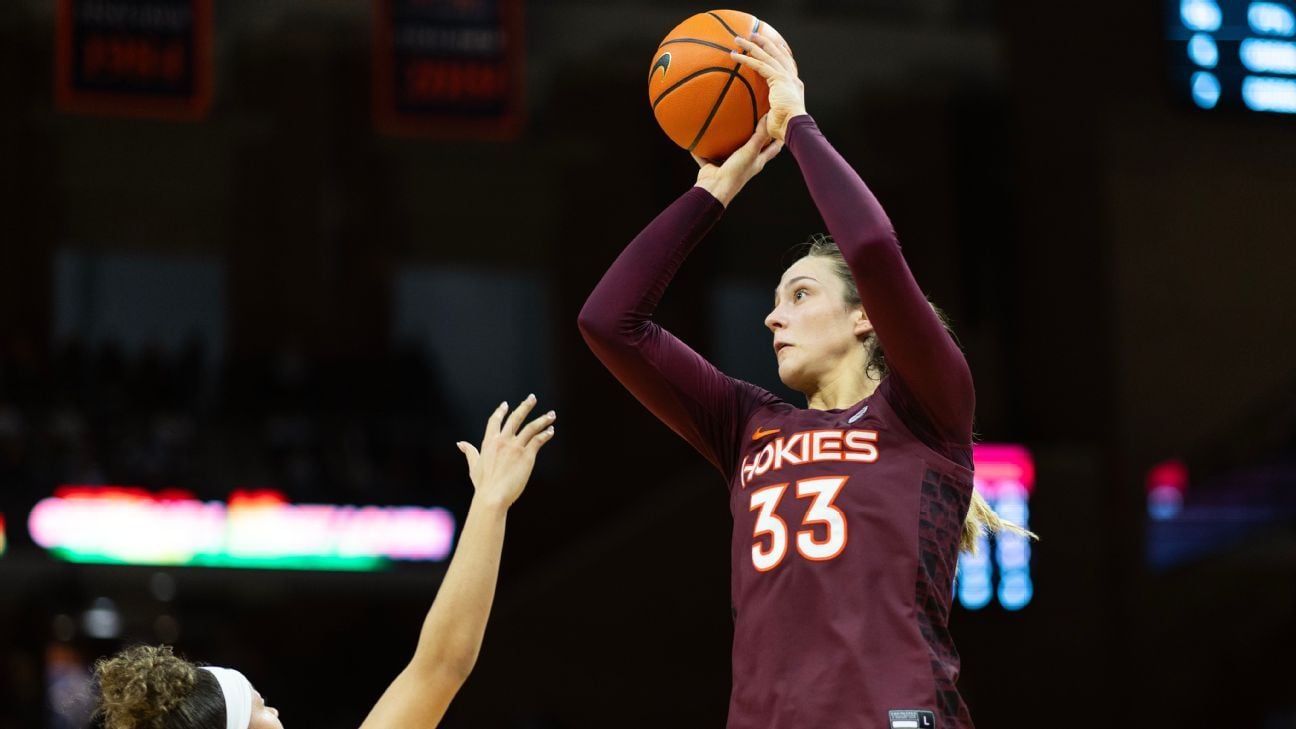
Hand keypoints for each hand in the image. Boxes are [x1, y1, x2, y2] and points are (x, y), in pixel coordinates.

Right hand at [456, 395, 555, 509]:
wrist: (493, 496)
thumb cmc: (483, 484)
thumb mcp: (474, 466)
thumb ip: (470, 452)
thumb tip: (460, 443)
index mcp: (489, 442)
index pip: (495, 421)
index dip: (501, 412)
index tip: (506, 404)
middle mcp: (502, 441)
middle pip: (515, 418)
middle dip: (525, 406)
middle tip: (532, 397)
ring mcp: (515, 447)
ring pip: (531, 427)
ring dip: (542, 420)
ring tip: (551, 414)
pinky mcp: (526, 455)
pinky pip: (538, 440)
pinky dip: (545, 434)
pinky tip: (551, 430)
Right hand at [692, 114, 783, 206]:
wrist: (714, 188)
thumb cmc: (736, 172)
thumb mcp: (750, 151)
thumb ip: (759, 135)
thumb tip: (768, 117)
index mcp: (757, 162)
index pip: (772, 149)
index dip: (778, 139)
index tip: (781, 127)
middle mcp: (744, 164)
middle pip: (752, 148)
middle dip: (755, 137)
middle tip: (755, 121)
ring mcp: (729, 165)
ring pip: (729, 151)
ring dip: (728, 141)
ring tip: (727, 125)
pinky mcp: (714, 167)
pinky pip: (708, 155)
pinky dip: (703, 149)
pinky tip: (699, 138)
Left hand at [731, 33, 805, 141]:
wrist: (794, 128)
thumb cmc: (785, 129)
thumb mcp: (776, 116)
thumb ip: (769, 111)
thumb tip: (759, 118)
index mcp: (794, 85)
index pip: (789, 64)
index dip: (782, 53)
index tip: (776, 45)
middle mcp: (792, 78)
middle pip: (779, 54)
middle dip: (766, 43)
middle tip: (754, 35)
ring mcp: (787, 77)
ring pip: (767, 55)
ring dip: (752, 46)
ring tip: (739, 39)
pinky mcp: (779, 79)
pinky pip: (760, 65)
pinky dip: (746, 59)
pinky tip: (735, 55)